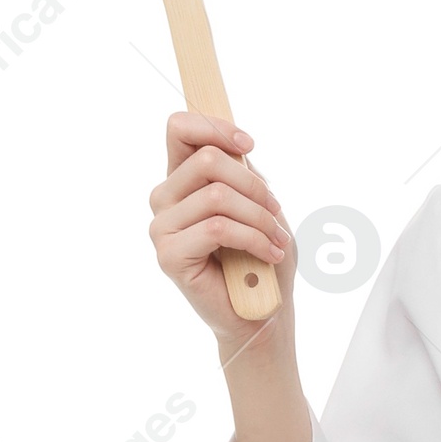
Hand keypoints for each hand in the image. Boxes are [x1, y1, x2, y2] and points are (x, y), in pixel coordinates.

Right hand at [150, 112, 291, 345]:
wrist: (262, 313)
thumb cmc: (261, 258)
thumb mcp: (256, 203)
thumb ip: (239, 171)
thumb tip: (234, 146)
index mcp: (181, 180)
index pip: (179, 129)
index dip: (215, 128)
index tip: (249, 147)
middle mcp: (164, 199)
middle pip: (207, 159)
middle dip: (254, 186)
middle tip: (276, 213)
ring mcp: (162, 228)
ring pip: (217, 196)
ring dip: (260, 217)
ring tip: (277, 240)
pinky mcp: (170, 255)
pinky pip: (217, 228)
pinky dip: (253, 239)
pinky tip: (269, 254)